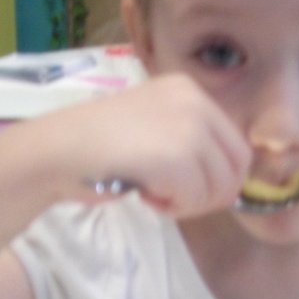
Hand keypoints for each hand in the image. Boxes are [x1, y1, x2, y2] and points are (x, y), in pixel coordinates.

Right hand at [47, 74, 251, 217]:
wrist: (61, 149)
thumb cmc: (101, 145)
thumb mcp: (154, 126)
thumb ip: (191, 142)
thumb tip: (229, 183)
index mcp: (191, 90)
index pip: (237, 146)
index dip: (220, 179)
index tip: (190, 189)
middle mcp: (195, 102)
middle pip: (236, 169)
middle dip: (211, 195)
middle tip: (177, 200)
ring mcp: (188, 128)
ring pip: (219, 188)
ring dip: (189, 204)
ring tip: (156, 195)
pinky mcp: (178, 157)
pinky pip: (196, 198)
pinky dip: (174, 208)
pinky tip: (147, 196)